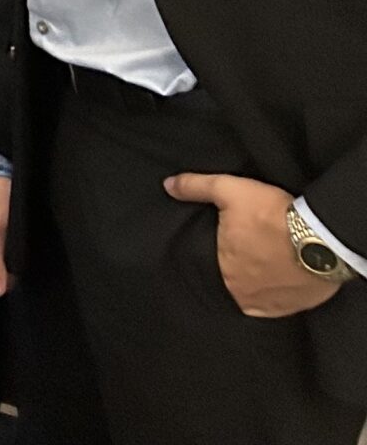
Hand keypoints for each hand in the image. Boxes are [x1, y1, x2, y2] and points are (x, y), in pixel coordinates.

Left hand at [166, 173, 343, 316]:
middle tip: (248, 252)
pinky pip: (282, 304)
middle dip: (238, 269)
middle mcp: (244, 295)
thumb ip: (195, 187)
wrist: (323, 238)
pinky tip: (280, 278)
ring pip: (258, 296)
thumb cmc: (273, 216)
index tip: (227, 246)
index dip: (219, 256)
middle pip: (234, 282)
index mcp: (223, 272)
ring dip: (259, 283)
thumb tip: (168, 186)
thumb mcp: (229, 190)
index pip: (210, 269)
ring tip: (265, 264)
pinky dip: (279, 293)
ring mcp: (273, 305)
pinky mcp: (298, 307)